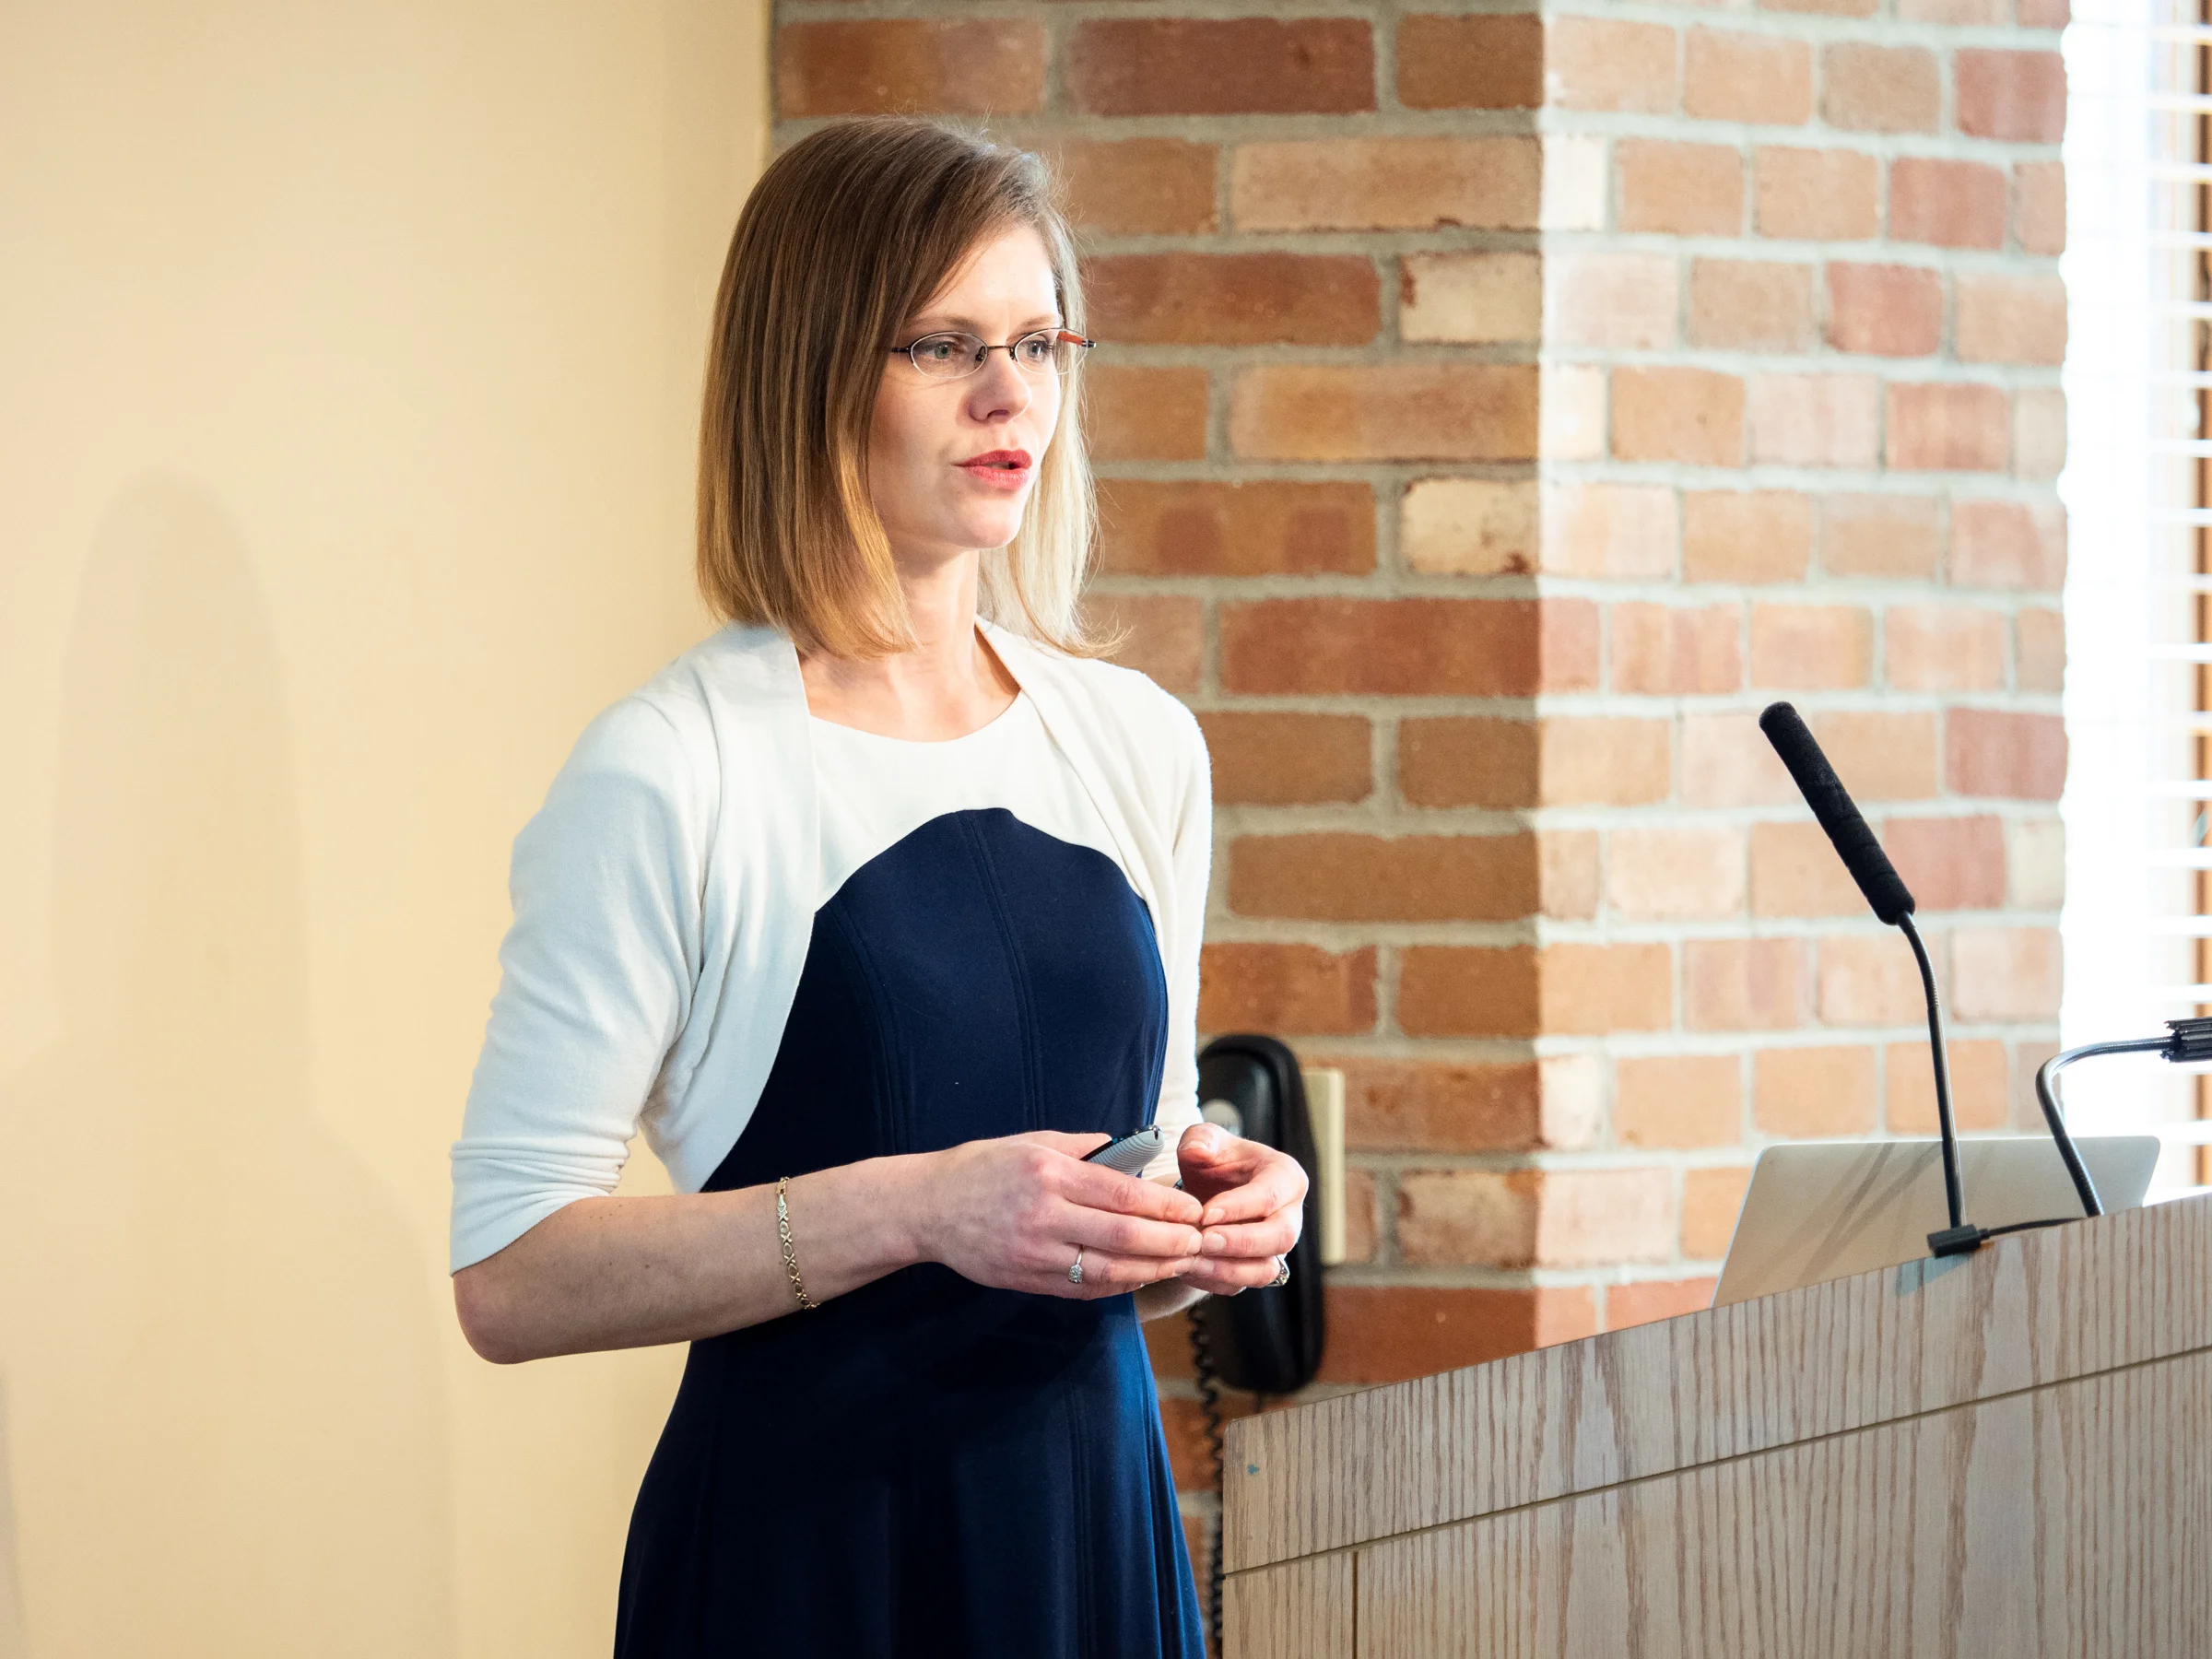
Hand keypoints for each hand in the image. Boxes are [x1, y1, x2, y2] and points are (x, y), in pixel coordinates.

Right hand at [915, 1132, 1204, 1299]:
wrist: (929, 1208)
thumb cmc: (984, 1167)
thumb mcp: (1033, 1142)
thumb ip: (1085, 1148)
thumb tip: (1134, 1154)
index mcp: (1049, 1175)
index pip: (1122, 1195)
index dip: (1165, 1206)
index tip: (1193, 1208)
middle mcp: (1044, 1216)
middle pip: (1123, 1236)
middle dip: (1169, 1241)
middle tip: (1199, 1240)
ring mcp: (1035, 1254)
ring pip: (1108, 1269)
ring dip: (1152, 1268)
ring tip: (1180, 1262)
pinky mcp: (1028, 1280)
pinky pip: (1084, 1288)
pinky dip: (1119, 1284)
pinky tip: (1141, 1276)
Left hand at [1173, 1124, 1306, 1296]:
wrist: (1207, 1190)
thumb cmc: (1214, 1160)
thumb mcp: (1205, 1139)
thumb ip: (1200, 1138)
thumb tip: (1198, 1151)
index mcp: (1285, 1177)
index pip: (1270, 1195)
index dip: (1240, 1206)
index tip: (1207, 1214)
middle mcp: (1290, 1215)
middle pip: (1281, 1237)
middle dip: (1241, 1243)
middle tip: (1204, 1241)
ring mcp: (1276, 1247)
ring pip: (1267, 1269)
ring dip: (1229, 1269)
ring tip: (1193, 1260)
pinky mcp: (1257, 1269)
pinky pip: (1243, 1285)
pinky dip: (1215, 1280)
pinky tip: (1188, 1269)